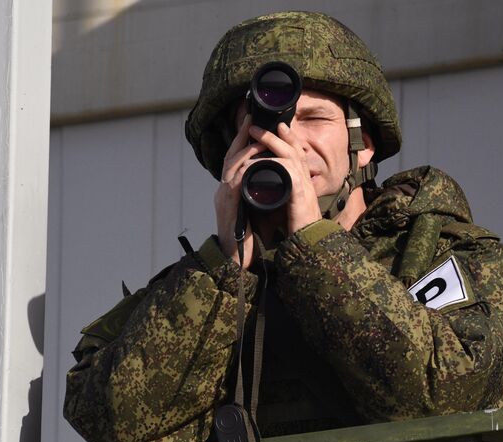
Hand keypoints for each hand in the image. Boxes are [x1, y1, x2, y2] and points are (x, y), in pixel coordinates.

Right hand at [215, 114, 266, 268]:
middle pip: (231, 156)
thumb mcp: (258, 211)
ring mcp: (224, 198)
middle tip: (251, 117)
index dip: (244, 139)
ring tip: (257, 136)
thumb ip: (264, 194)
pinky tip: (254, 161)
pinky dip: (245, 169)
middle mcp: (225, 190)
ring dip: (245, 149)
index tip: (254, 121)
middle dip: (241, 135)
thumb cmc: (249, 239)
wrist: (236, 263)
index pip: (237, 159)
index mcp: (233, 190)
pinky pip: (235, 182)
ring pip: (231, 165)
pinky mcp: (228, 207)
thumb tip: (278, 179)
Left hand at [247, 122, 321, 234]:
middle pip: (295, 150)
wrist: (308, 244)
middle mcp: (306, 182)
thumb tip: (267, 182)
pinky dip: (273, 163)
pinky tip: (260, 161)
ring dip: (273, 142)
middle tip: (258, 126)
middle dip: (277, 135)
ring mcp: (304, 187)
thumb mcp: (289, 205)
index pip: (298, 155)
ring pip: (291, 155)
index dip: (290, 139)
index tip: (279, 126)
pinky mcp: (300, 194)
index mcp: (303, 183)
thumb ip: (283, 192)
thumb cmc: (297, 229)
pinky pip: (287, 171)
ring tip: (256, 135)